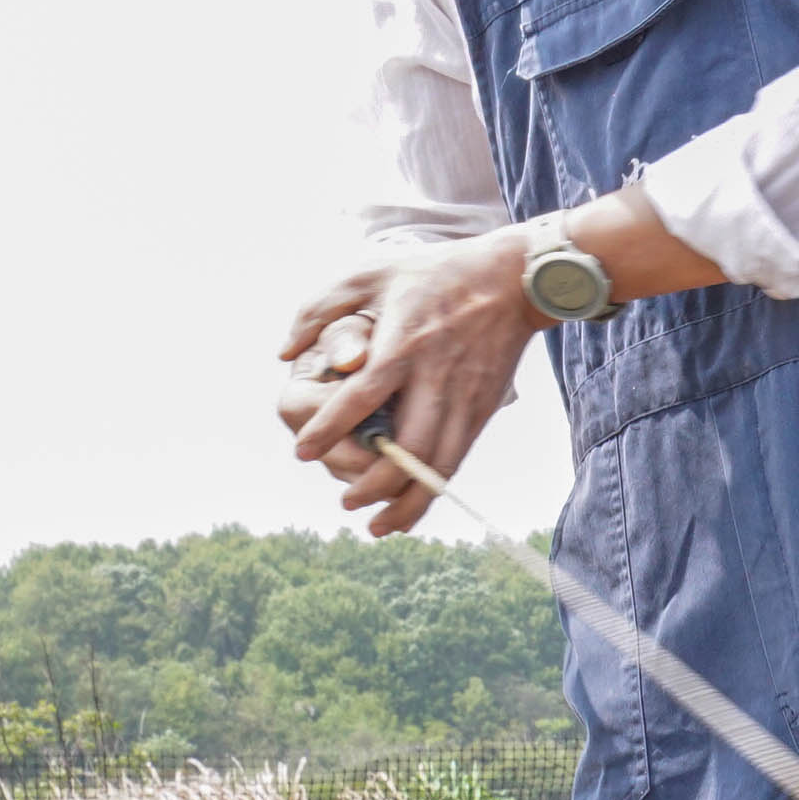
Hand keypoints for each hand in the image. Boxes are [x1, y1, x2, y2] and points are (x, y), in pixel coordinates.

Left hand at [276, 232, 543, 537]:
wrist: (514, 280)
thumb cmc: (434, 275)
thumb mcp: (371, 274)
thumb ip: (320, 310)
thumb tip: (285, 354)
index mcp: (402, 345)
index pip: (362, 396)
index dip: (331, 428)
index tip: (303, 452)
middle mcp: (434, 378)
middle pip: (406, 448)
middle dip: (374, 485)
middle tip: (345, 502)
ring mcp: (464, 398)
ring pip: (437, 465)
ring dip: (406, 502)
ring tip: (377, 525)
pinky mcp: (483, 410)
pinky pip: (457, 460)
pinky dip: (434, 491)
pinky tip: (413, 508)